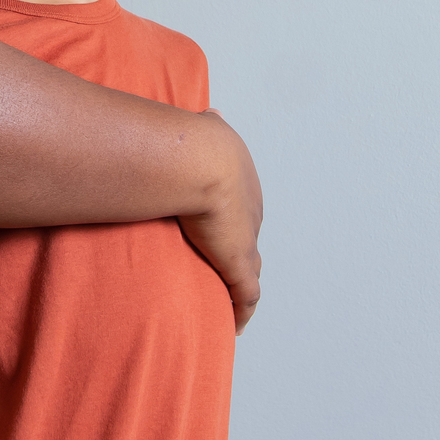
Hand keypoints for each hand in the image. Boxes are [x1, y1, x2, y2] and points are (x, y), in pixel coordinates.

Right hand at [176, 112, 261, 333]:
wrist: (196, 160)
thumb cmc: (189, 142)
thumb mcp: (200, 126)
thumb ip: (203, 124)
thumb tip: (208, 115)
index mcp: (240, 182)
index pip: (239, 209)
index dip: (228, 222)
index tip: (215, 233)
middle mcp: (250, 211)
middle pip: (247, 239)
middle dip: (236, 253)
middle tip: (219, 269)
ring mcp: (246, 239)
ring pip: (250, 268)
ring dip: (240, 283)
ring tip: (227, 301)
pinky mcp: (239, 264)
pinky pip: (247, 296)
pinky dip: (243, 310)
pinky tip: (237, 325)